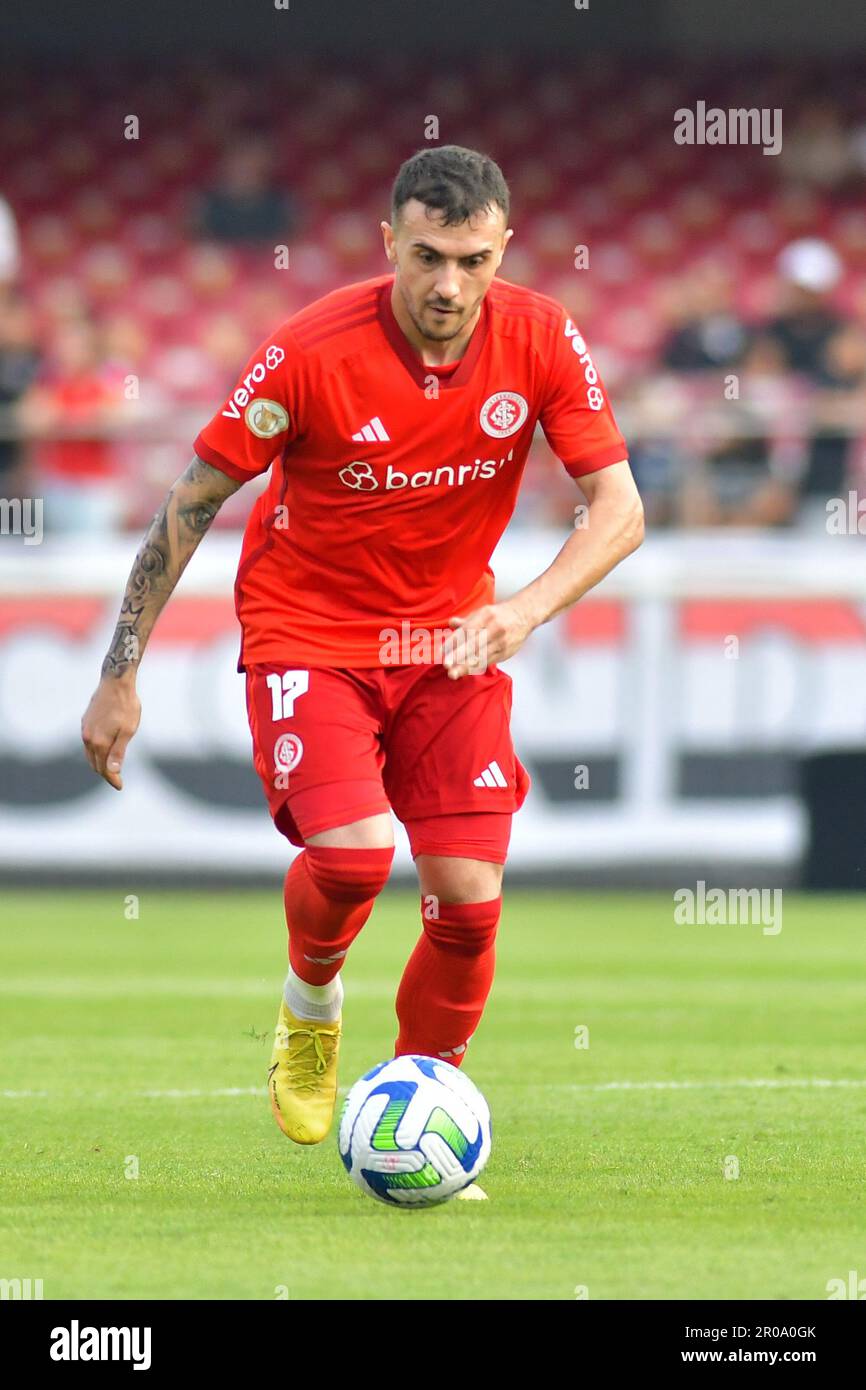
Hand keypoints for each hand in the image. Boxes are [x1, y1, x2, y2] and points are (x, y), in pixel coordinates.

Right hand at [81, 675, 141, 789]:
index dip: (112, 779)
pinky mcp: (85, 722)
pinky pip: (88, 742)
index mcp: (99, 742)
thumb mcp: (128, 730)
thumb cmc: (126, 706)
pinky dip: (95, 750)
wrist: (115, 682)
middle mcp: (88, 738)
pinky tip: (102, 748)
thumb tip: (112, 771)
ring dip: (98, 762)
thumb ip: (119, 751)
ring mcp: (85, 729)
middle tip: (116, 779)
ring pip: (89, 753)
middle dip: (105, 773)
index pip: (103, 769)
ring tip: (109, 767)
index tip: (120, 786)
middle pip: (95, 763)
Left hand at [442, 599, 534, 678]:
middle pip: (474, 644)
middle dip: (459, 656)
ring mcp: (502, 641)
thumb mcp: (482, 612)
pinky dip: (476, 666)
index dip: (454, 641)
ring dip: (466, 666)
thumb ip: (466, 621)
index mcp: (486, 616)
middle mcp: (494, 628)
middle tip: (446, 665)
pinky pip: (489, 660)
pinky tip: (466, 671)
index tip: (442, 651)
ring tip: (453, 674)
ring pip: (482, 655)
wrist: (524, 615)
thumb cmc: (499, 615)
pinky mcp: (506, 652)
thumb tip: (451, 623)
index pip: (467, 630)